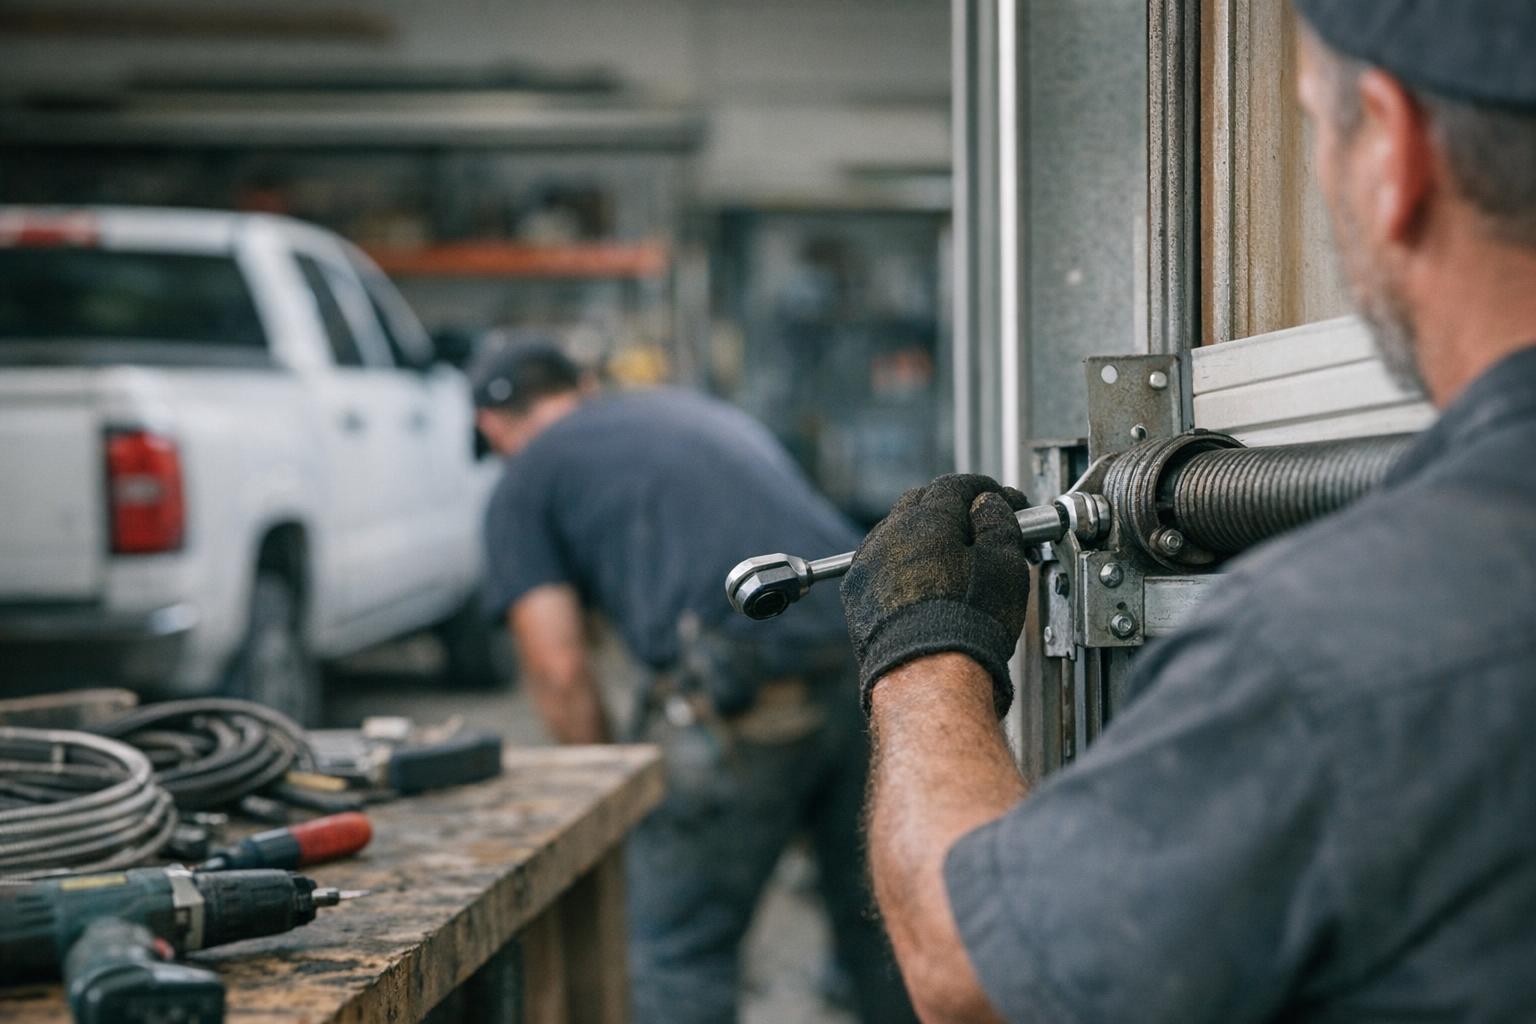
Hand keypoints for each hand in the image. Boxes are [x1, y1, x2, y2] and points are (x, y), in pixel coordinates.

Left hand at [840, 474, 1032, 717]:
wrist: (928, 675)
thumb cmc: (968, 623)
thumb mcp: (1003, 563)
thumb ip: (997, 522)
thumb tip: (989, 504)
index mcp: (925, 519)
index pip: (955, 486)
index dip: (984, 490)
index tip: (1004, 502)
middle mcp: (889, 535)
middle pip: (922, 503)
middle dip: (953, 509)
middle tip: (982, 527)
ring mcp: (867, 564)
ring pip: (897, 533)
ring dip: (925, 535)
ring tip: (954, 556)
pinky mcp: (858, 595)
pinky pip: (881, 564)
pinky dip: (903, 563)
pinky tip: (924, 581)